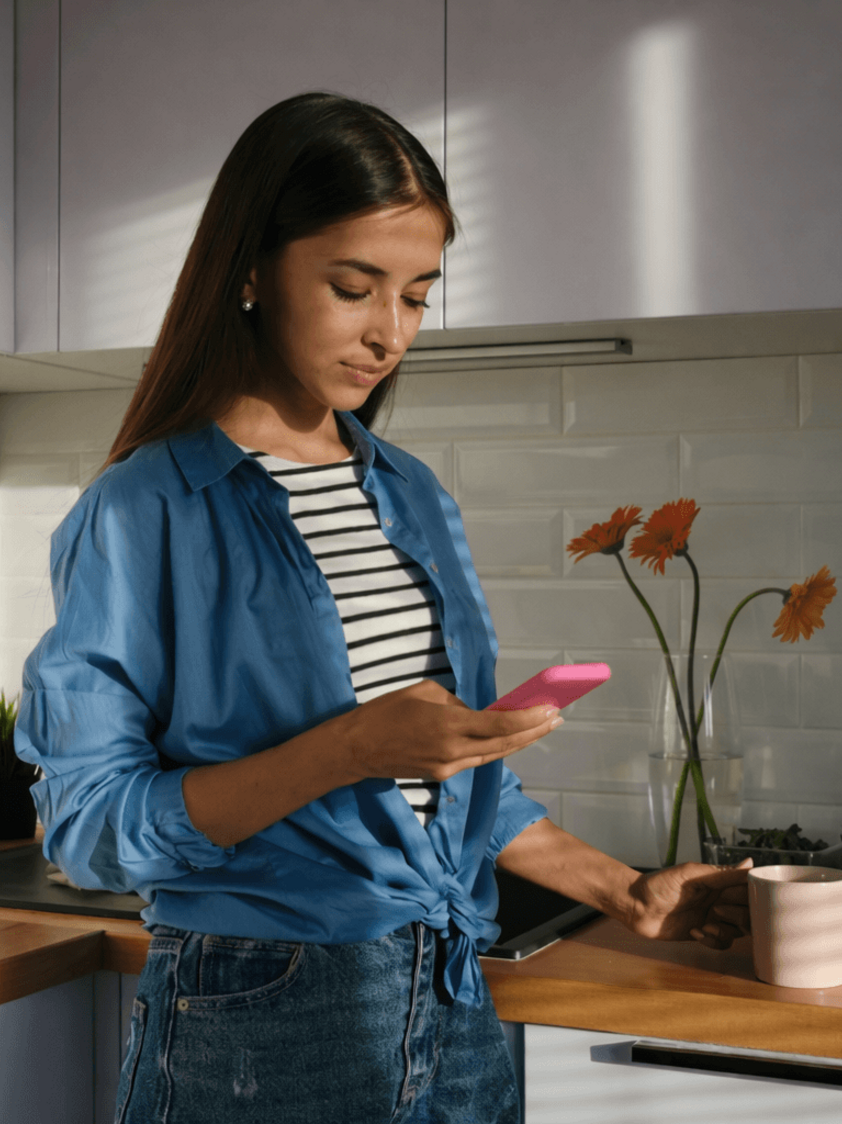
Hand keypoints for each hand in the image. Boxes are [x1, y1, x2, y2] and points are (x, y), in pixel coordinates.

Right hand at [341, 679, 561, 782]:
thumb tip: (475, 713)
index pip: (500, 725)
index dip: (530, 718)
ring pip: (493, 755)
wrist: (356, 749)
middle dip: (535, 731)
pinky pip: (475, 759)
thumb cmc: (385, 712)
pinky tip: (509, 736)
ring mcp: (448, 768)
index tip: (551, 708)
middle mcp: (453, 752)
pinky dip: (494, 747)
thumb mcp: (424, 693)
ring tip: (542, 726)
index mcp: (448, 726)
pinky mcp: (441, 775)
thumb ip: (456, 703)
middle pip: (505, 744)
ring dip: (520, 741)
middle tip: (558, 717)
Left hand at [626, 858, 752, 949]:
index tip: (742, 899)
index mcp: (719, 882)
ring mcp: (713, 918)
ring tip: (706, 925)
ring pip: (739, 931)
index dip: (751, 896)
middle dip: (739, 915)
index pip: (750, 890)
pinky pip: (723, 943)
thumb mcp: (691, 874)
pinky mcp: (704, 934)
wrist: (636, 904)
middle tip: (717, 910)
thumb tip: (751, 864)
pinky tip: (695, 932)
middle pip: (750, 914)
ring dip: (725, 930)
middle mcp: (720, 900)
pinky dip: (713, 941)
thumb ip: (722, 873)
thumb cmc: (659, 883)